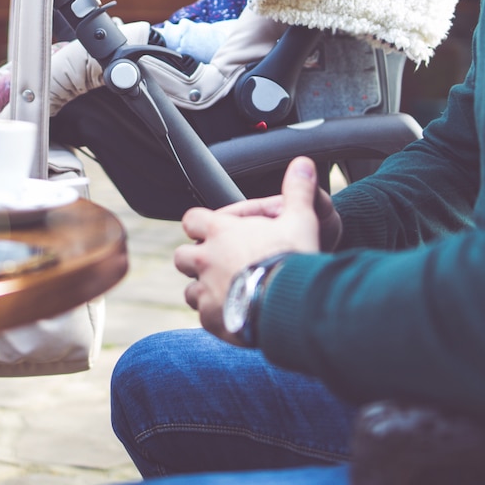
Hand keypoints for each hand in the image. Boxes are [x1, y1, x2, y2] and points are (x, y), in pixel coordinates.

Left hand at [174, 156, 327, 341]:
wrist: (291, 304)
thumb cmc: (293, 258)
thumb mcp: (300, 219)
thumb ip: (298, 191)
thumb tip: (303, 164)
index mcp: (220, 233)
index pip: (191, 219)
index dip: (200, 224)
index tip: (213, 229)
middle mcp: (206, 261)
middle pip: (182, 256)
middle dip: (196, 259)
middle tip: (219, 263)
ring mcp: (205, 292)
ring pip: (190, 290)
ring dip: (204, 290)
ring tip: (228, 291)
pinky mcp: (212, 319)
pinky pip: (204, 317)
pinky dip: (215, 316)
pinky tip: (234, 315)